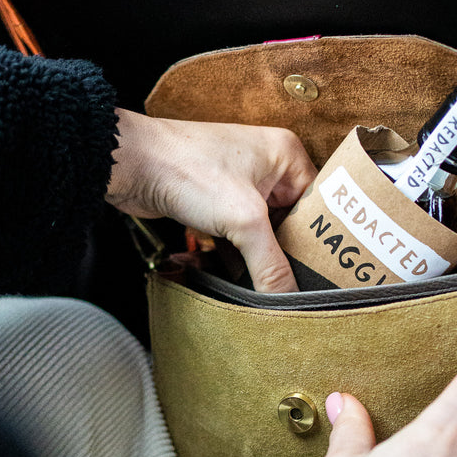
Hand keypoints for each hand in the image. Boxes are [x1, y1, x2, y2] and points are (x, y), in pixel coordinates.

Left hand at [106, 109, 315, 291]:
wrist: (131, 165)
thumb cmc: (188, 169)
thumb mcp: (242, 220)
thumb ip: (271, 265)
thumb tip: (288, 301)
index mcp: (286, 155)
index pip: (321, 206)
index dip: (322, 242)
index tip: (325, 277)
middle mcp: (267, 167)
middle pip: (291, 224)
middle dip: (283, 256)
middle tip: (288, 288)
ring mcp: (240, 185)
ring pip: (261, 235)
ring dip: (252, 259)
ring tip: (258, 287)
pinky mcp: (215, 202)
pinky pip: (235, 236)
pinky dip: (230, 256)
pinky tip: (226, 274)